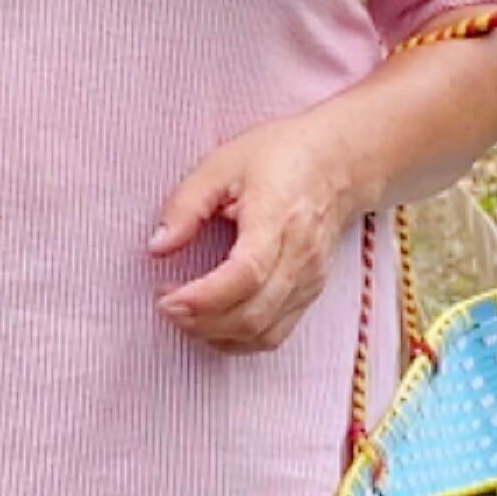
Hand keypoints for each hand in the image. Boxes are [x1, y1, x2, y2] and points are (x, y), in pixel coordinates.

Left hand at [150, 113, 370, 355]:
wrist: (339, 164)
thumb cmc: (281, 156)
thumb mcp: (223, 164)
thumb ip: (186, 205)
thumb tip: (157, 247)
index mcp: (278, 217)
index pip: (246, 274)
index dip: (204, 297)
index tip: (166, 298)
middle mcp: (300, 257)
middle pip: (253, 314)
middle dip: (201, 322)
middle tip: (165, 305)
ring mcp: (309, 281)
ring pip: (264, 334)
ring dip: (217, 335)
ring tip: (184, 313)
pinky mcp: (310, 294)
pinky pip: (274, 335)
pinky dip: (238, 339)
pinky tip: (212, 321)